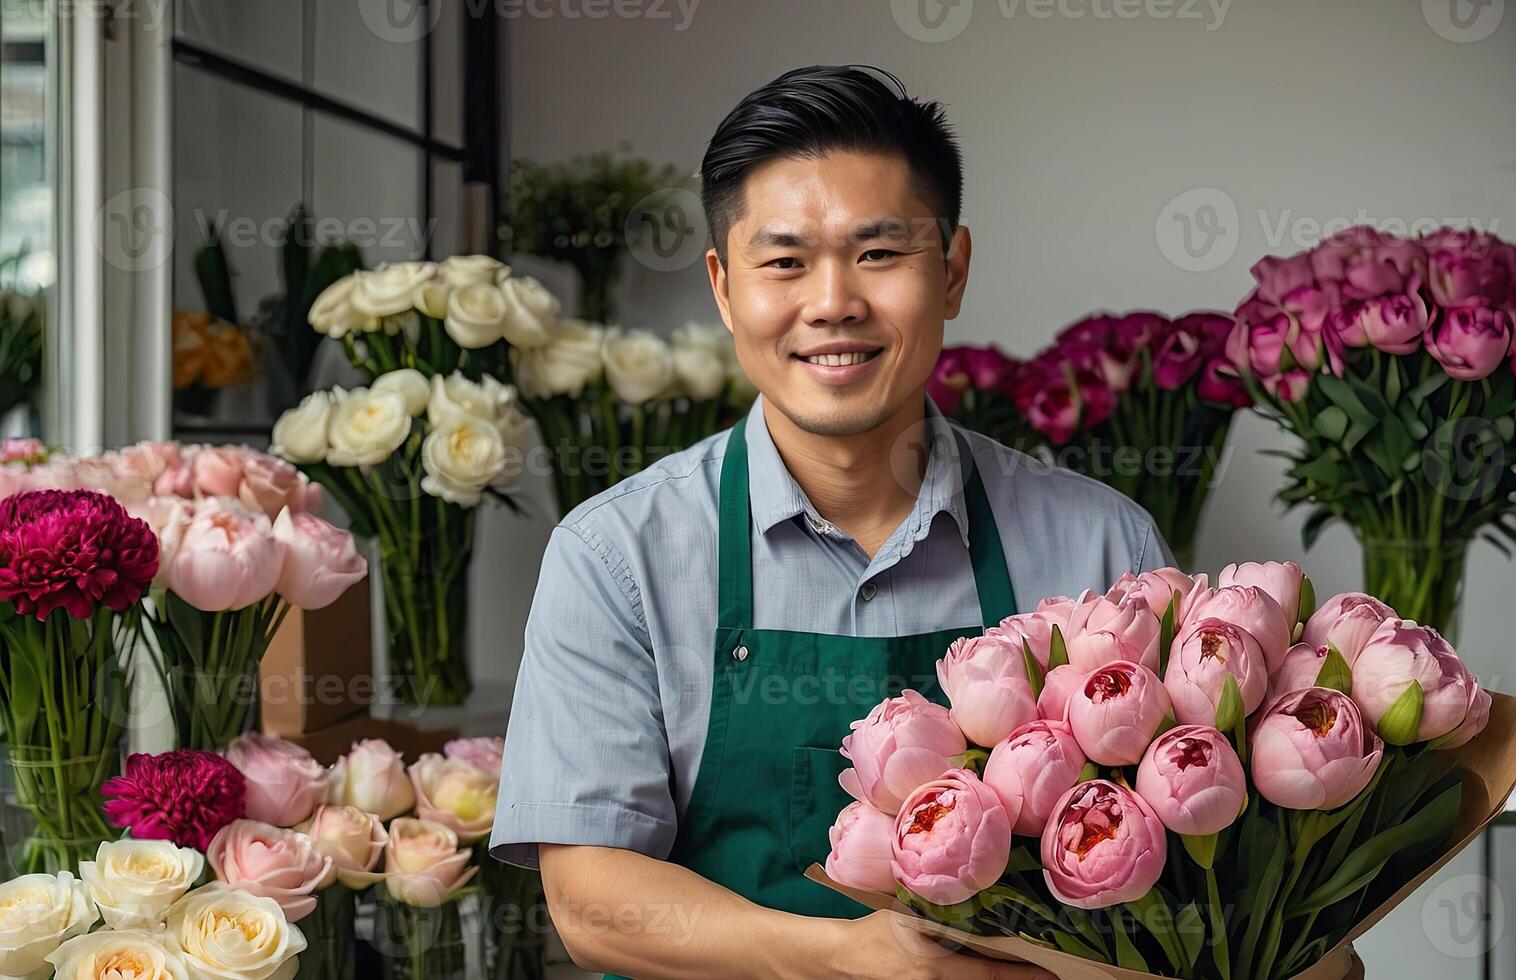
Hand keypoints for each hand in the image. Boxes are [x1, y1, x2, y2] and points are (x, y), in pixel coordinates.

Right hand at [824, 909, 1055, 979]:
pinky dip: (973, 976)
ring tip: (1020, 968)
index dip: (1021, 975)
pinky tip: (983, 966)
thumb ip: (939, 912)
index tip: (1050, 973)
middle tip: (1044, 970)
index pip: (989, 973)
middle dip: (1014, 977)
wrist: (845, 958)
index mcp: (936, 967)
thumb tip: (975, 901)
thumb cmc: (876, 932)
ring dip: (995, 976)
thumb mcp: (908, 916)